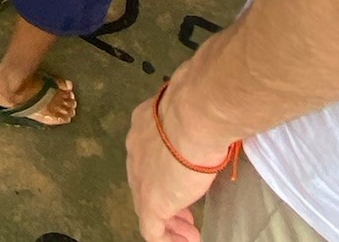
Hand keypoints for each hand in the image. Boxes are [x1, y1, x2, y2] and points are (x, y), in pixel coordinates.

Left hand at [126, 89, 218, 241]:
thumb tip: (203, 121)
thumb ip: (189, 120)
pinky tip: (185, 241)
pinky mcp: (151, 202)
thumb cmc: (198, 109)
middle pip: (144, 179)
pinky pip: (152, 229)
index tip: (182, 180)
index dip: (164, 171)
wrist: (192, 119)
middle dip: (165, 197)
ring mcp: (140, 177)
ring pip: (145, 205)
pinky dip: (167, 238)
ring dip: (168, 221)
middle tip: (185, 212)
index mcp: (144, 125)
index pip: (148, 153)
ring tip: (187, 232)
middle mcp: (136, 150)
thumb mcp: (189, 112)